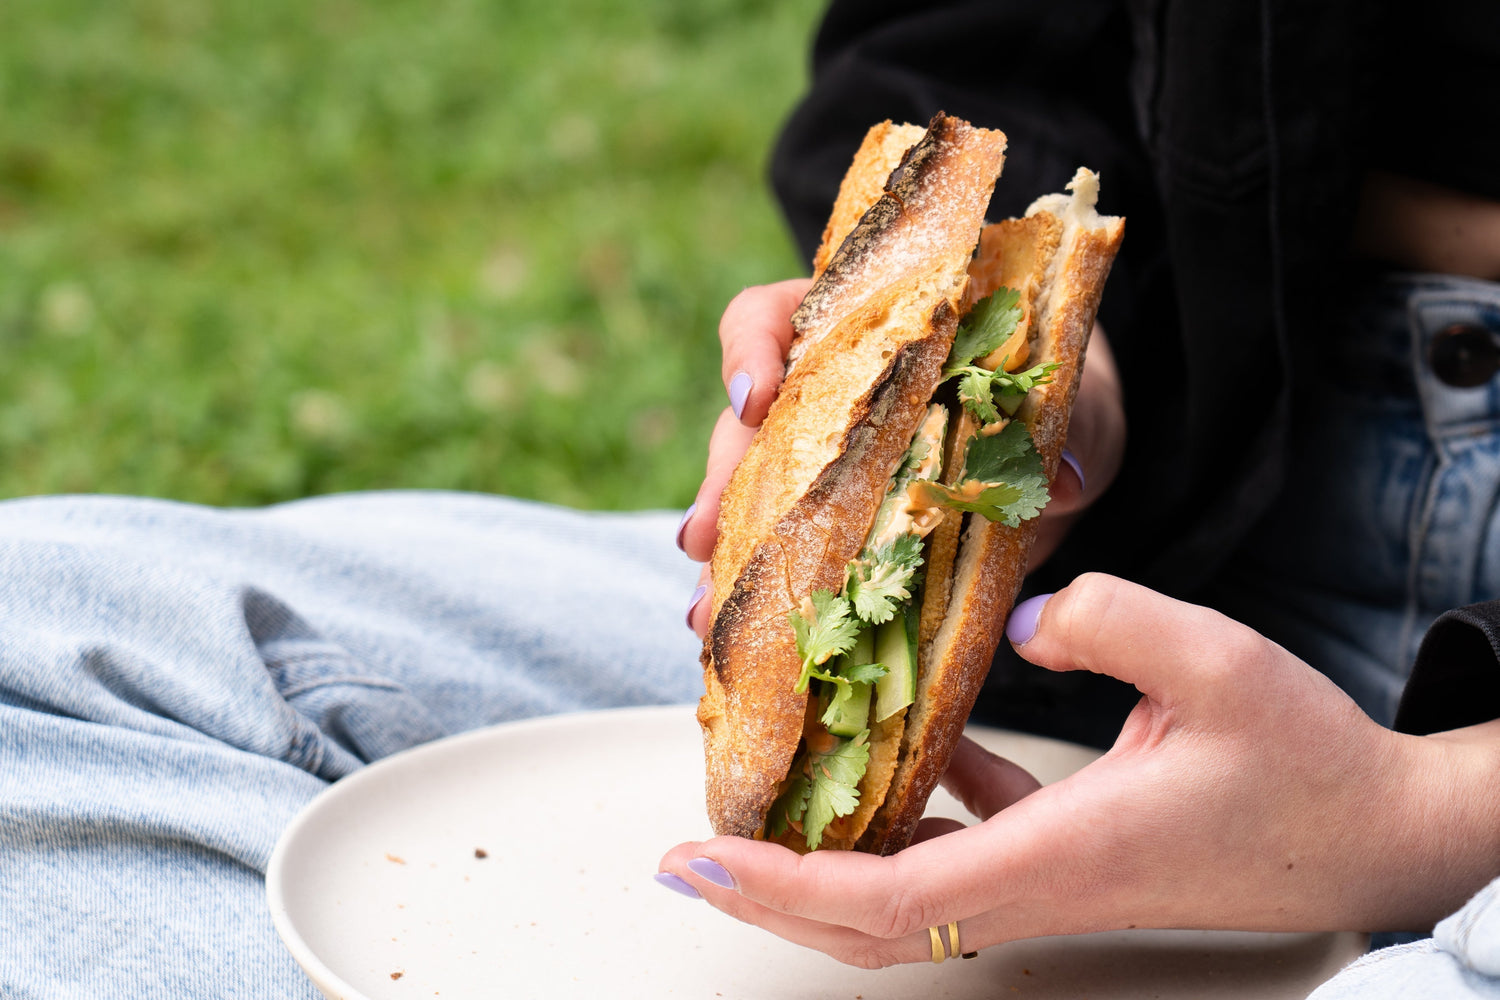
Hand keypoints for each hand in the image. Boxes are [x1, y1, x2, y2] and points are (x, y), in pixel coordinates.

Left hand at [658, 574, 1499, 966]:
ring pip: (906, 895)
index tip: (700, 856)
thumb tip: (1025, 616)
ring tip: (758, 814)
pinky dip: (911, 814)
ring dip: (822, 864)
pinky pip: (964, 848)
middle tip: (684, 859)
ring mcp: (1054, 877)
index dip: (783, 884)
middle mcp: (1040, 881)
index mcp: (1059, 852)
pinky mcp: (1073, 853)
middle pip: (870, 921)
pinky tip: (908, 750)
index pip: (888, 898)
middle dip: (767, 897)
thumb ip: (1118, 624)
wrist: (1376, 837)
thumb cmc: (1307, 763)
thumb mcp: (1221, 666)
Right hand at [680, 279, 1126, 634]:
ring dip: (722, 556)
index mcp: (867, 331)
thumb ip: (1061, 428)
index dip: (752, 351)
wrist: (1071, 450)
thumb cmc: (1059, 397)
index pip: (779, 316)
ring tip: (707, 614)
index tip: (755, 401)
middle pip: (746, 423)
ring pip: (746, 497)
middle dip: (720, 482)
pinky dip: (757, 600)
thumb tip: (1062, 476)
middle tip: (704, 538)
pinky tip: (738, 644)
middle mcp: (825, 393)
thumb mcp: (1071, 402)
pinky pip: (780, 557)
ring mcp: (822, 465)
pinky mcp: (835, 531)